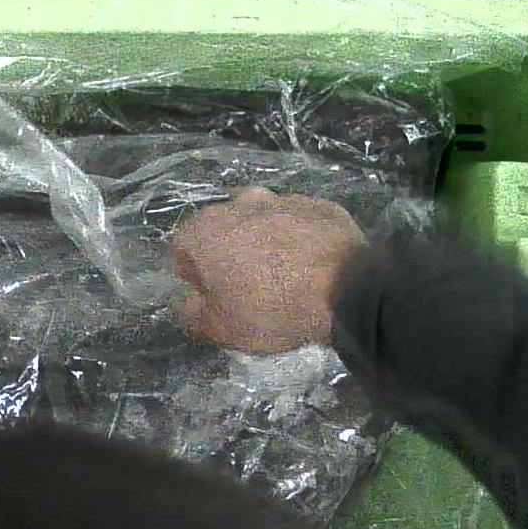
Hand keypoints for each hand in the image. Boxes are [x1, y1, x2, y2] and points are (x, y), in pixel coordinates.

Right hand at [172, 187, 364, 353]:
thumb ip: (192, 314)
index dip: (191, 272)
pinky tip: (309, 265)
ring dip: (261, 241)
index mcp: (206, 231)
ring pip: (259, 221)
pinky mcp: (318, 205)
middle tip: (244, 285)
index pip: (180, 246)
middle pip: (220, 228)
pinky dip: (296, 238)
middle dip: (225, 252)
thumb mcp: (220, 328)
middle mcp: (239, 205)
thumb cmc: (272, 309)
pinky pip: (295, 222)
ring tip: (280, 273)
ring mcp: (282, 200)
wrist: (347, 290)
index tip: (210, 293)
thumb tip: (188, 302)